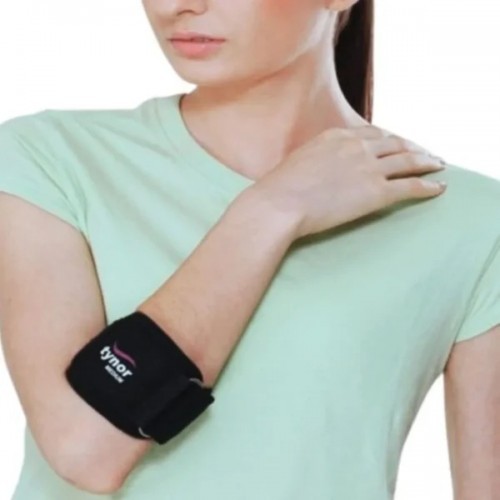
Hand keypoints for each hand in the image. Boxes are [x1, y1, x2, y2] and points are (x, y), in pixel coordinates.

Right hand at [253, 125, 446, 239]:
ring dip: (427, 163)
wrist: (280, 204)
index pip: (372, 133)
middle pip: (395, 143)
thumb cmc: (279, 188)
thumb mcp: (298, 160)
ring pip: (408, 161)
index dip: (390, 139)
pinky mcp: (376, 192)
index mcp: (336, 136)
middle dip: (414, 147)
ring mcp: (368, 168)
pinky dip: (427, 186)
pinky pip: (409, 186)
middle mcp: (357, 147)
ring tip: (438, 166)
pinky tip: (438, 188)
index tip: (398, 144)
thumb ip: (317, 158)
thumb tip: (318, 167)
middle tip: (426, 153)